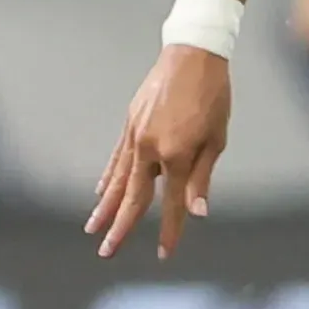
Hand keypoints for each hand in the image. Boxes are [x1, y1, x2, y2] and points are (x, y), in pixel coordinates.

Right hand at [88, 44, 232, 257]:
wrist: (192, 55)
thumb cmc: (213, 97)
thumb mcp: (216, 139)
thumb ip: (202, 177)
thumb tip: (196, 212)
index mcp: (177, 155)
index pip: (171, 203)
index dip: (168, 230)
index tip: (164, 253)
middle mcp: (150, 149)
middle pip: (133, 197)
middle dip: (120, 227)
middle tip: (106, 253)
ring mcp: (135, 136)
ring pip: (118, 180)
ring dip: (105, 207)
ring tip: (93, 229)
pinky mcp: (130, 124)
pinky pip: (116, 158)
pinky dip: (108, 177)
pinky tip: (101, 192)